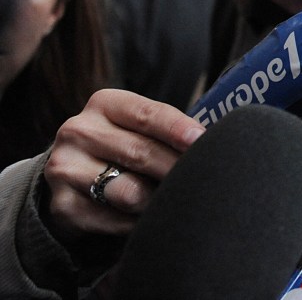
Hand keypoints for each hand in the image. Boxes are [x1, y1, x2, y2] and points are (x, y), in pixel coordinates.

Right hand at [42, 89, 205, 238]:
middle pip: (141, 153)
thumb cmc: (122, 147)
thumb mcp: (138, 128)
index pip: (147, 114)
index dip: (177, 128)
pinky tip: (148, 219)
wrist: (70, 177)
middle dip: (177, 168)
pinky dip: (138, 223)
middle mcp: (79, 131)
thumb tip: (213, 145)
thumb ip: (168, 131)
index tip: (201, 140)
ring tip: (174, 200)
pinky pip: (115, 220)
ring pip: (129, 191)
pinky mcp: (62, 205)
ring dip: (158, 199)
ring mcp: (65, 169)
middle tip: (203, 179)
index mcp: (105, 104)